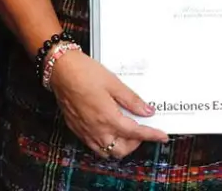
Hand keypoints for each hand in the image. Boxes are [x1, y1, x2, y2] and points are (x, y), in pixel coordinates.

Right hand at [48, 49, 168, 158]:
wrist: (60, 70)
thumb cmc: (84, 73)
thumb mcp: (114, 83)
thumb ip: (131, 100)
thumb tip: (147, 110)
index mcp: (108, 118)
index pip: (136, 133)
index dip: (152, 135)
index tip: (161, 136)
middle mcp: (96, 130)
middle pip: (121, 150)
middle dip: (135, 143)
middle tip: (141, 130)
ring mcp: (85, 131)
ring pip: (107, 152)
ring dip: (120, 146)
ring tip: (126, 132)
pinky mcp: (76, 129)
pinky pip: (94, 146)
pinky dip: (105, 144)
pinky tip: (108, 130)